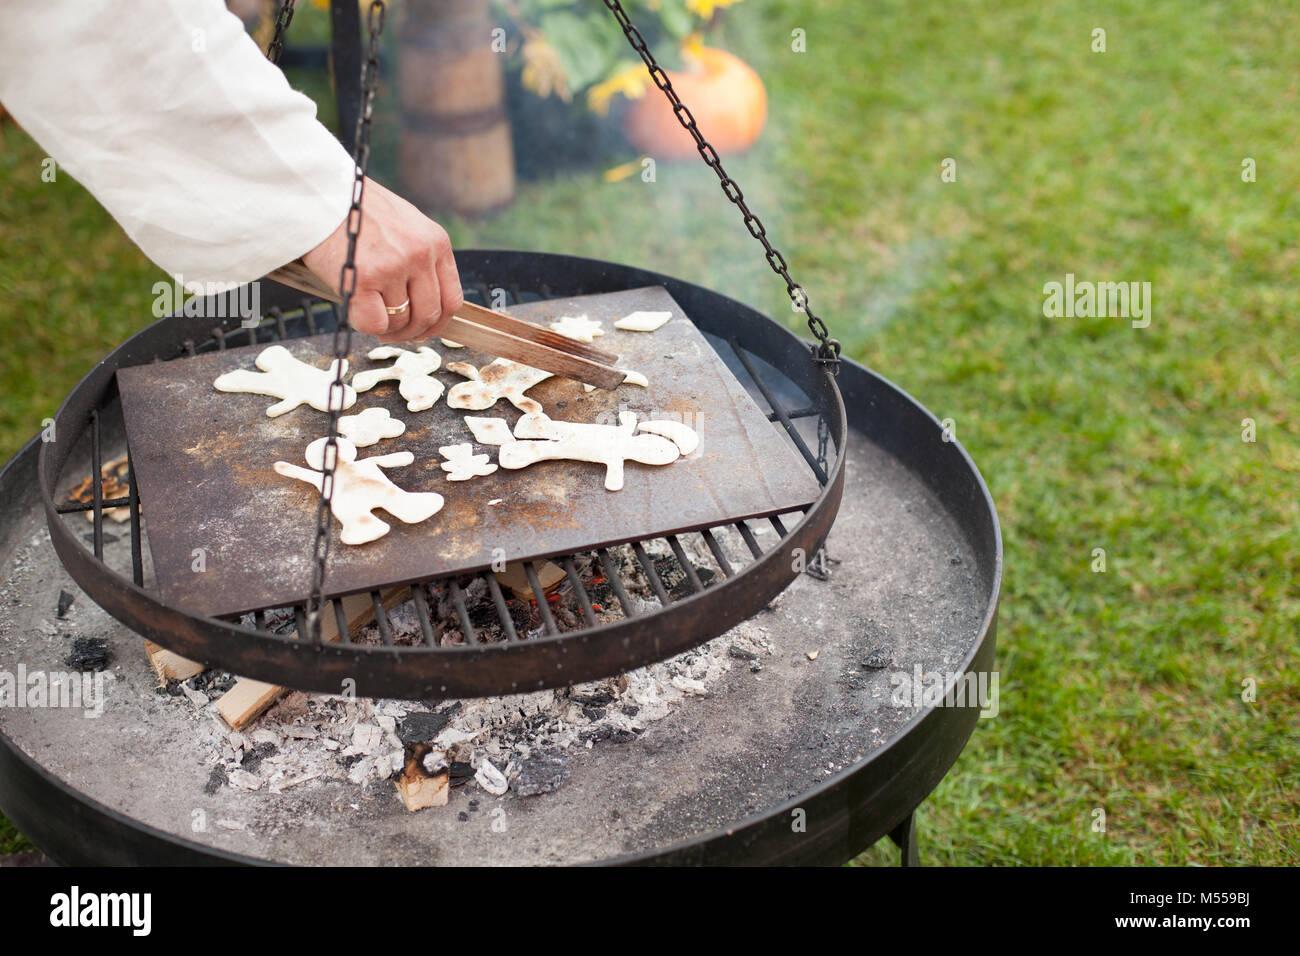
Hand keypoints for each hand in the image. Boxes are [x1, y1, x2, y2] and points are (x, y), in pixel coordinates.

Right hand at [301, 177, 462, 341]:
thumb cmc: (355, 211)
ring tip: (368, 313)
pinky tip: (355, 308)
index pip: (452, 298)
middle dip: (411, 332)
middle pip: (429, 315)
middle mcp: (420, 254)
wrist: (318, 194)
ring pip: (400, 321)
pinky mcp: (365, 278)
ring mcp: (394, 266)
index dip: (438, 322)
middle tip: (392, 332)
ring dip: (384, 326)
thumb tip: (422, 303)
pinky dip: (364, 324)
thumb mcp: (403, 224)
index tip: (422, 329)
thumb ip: (418, 258)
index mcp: (435, 241)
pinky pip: (375, 323)